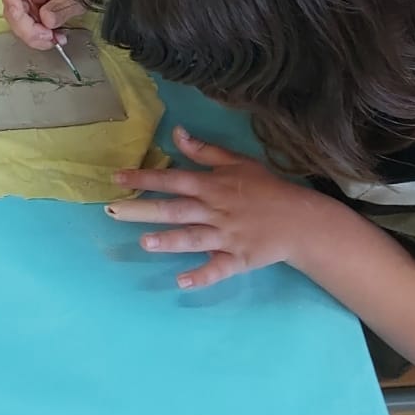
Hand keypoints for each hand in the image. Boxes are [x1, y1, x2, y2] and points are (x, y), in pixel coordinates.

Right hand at [1, 0, 82, 49]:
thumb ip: (60, 5)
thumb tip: (46, 21)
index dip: (18, 14)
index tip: (38, 28)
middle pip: (14, 18)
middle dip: (32, 33)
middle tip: (52, 37)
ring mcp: (22, 9)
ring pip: (21, 30)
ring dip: (39, 39)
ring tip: (59, 38)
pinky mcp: (29, 20)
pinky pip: (30, 33)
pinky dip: (43, 39)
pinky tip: (58, 38)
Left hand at [109, 127, 325, 288]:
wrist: (302, 220)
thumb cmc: (266, 188)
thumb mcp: (237, 162)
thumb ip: (204, 151)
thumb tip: (176, 132)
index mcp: (212, 186)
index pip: (173, 179)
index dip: (145, 177)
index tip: (117, 177)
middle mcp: (215, 211)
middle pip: (176, 209)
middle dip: (144, 209)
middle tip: (112, 211)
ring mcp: (226, 237)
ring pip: (194, 238)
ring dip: (170, 241)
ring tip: (144, 243)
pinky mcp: (238, 259)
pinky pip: (218, 269)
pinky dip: (201, 275)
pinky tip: (182, 282)